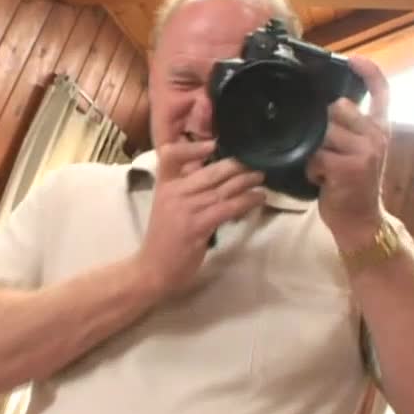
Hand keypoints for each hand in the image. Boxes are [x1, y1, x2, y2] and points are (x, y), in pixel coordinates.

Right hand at [138, 140, 265, 295]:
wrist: (152, 270)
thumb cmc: (163, 239)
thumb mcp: (168, 206)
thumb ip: (185, 188)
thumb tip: (215, 174)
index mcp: (164, 185)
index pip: (171, 155)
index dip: (191, 147)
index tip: (213, 143)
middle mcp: (173, 192)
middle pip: (209, 172)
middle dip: (236, 165)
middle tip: (256, 161)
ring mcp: (185, 209)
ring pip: (222, 189)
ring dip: (246, 182)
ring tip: (261, 177)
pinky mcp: (197, 226)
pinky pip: (227, 207)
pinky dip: (246, 201)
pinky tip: (258, 198)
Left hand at [306, 55, 390, 250]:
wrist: (360, 221)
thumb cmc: (352, 186)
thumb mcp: (358, 153)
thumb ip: (349, 131)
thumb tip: (324, 110)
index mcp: (379, 130)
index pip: (381, 92)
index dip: (368, 72)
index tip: (354, 60)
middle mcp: (376, 136)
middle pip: (338, 107)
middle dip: (322, 124)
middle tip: (323, 148)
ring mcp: (364, 151)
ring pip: (323, 131)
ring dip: (313, 149)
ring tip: (321, 166)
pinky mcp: (348, 168)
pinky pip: (315, 155)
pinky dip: (310, 168)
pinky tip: (319, 178)